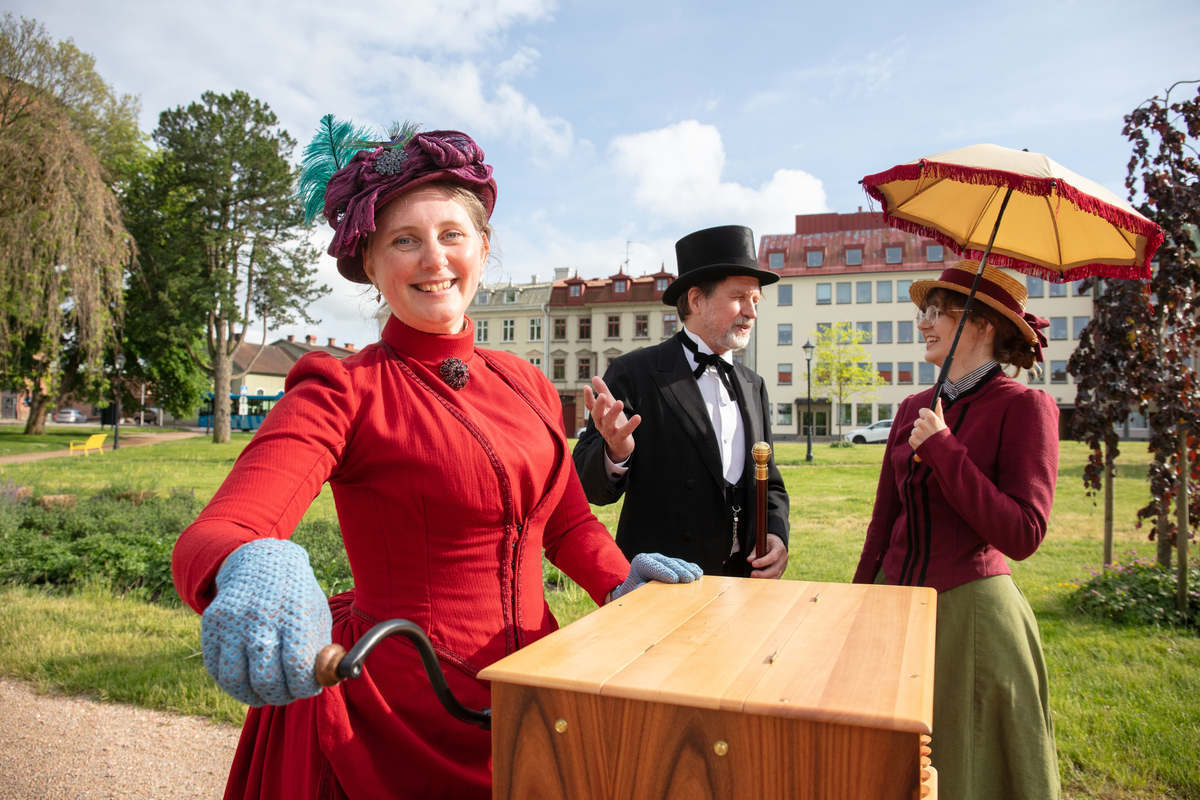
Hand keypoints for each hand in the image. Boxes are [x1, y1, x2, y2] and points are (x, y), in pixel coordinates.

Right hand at [201, 539, 331, 706]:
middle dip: (280, 696)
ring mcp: (232, 621)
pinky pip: (216, 669)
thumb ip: (319, 650)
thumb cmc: (295, 596)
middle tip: (287, 694)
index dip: (305, 687)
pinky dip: (232, 685)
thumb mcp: (315, 614)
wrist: (261, 561)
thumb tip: (323, 682)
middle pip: (265, 679)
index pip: (297, 666)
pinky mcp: (212, 624)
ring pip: (235, 681)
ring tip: (266, 694)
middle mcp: (261, 616)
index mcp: (294, 612)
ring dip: (253, 697)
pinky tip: (247, 681)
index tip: (309, 688)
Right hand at [583, 376, 640, 462]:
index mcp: (598, 416)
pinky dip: (631, 425)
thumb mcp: (609, 406)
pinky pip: (624, 432)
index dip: (588, 397)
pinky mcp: (619, 439)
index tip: (587, 387)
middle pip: (597, 415)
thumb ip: (603, 392)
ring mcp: (609, 433)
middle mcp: (601, 424)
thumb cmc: (614, 421)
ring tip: (619, 402)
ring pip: (609, 423)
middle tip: (602, 396)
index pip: (590, 406)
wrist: (620, 445)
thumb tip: (594, 377)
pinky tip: (637, 417)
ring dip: (613, 413)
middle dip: (599, 406)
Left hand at [611, 553, 702, 599]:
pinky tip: (698, 573)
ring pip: (678, 562)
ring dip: (688, 570)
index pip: (652, 566)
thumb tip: (645, 587)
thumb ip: (638, 589)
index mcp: (641, 562)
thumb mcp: (632, 592)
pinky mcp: (673, 563)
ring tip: (696, 577)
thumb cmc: (632, 593)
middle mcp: (653, 558)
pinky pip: (684, 564)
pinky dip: (691, 568)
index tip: (674, 579)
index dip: (663, 572)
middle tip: (689, 579)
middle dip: (679, 571)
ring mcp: (664, 559)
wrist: (635, 590)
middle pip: (668, 563)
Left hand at [747, 533, 787, 578]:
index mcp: (779, 547)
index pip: (773, 557)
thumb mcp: (761, 543)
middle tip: (752, 574)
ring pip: (776, 575)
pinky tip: (759, 579)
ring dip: (764, 578)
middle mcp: (784, 557)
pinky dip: (767, 579)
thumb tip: (749, 560)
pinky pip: (776, 577)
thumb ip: (755, 552)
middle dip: (763, 574)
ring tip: (754, 577)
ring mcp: (784, 564)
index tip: (753, 564)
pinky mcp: (782, 570)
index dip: (763, 562)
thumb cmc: (768, 543)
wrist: (776, 543)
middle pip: (775, 569)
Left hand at [909, 398, 946, 452]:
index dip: (925, 417)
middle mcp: (923, 424)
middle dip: (922, 426)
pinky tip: (924, 444)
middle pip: (917, 422)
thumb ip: (938, 410)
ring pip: (914, 430)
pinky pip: (911, 438)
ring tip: (928, 440)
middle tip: (930, 434)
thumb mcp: (942, 423)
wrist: (945, 454)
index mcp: (931, 417)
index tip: (929, 422)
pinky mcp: (912, 440)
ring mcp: (917, 432)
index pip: (921, 411)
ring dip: (919, 434)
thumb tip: (938, 399)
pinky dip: (916, 441)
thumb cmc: (944, 437)